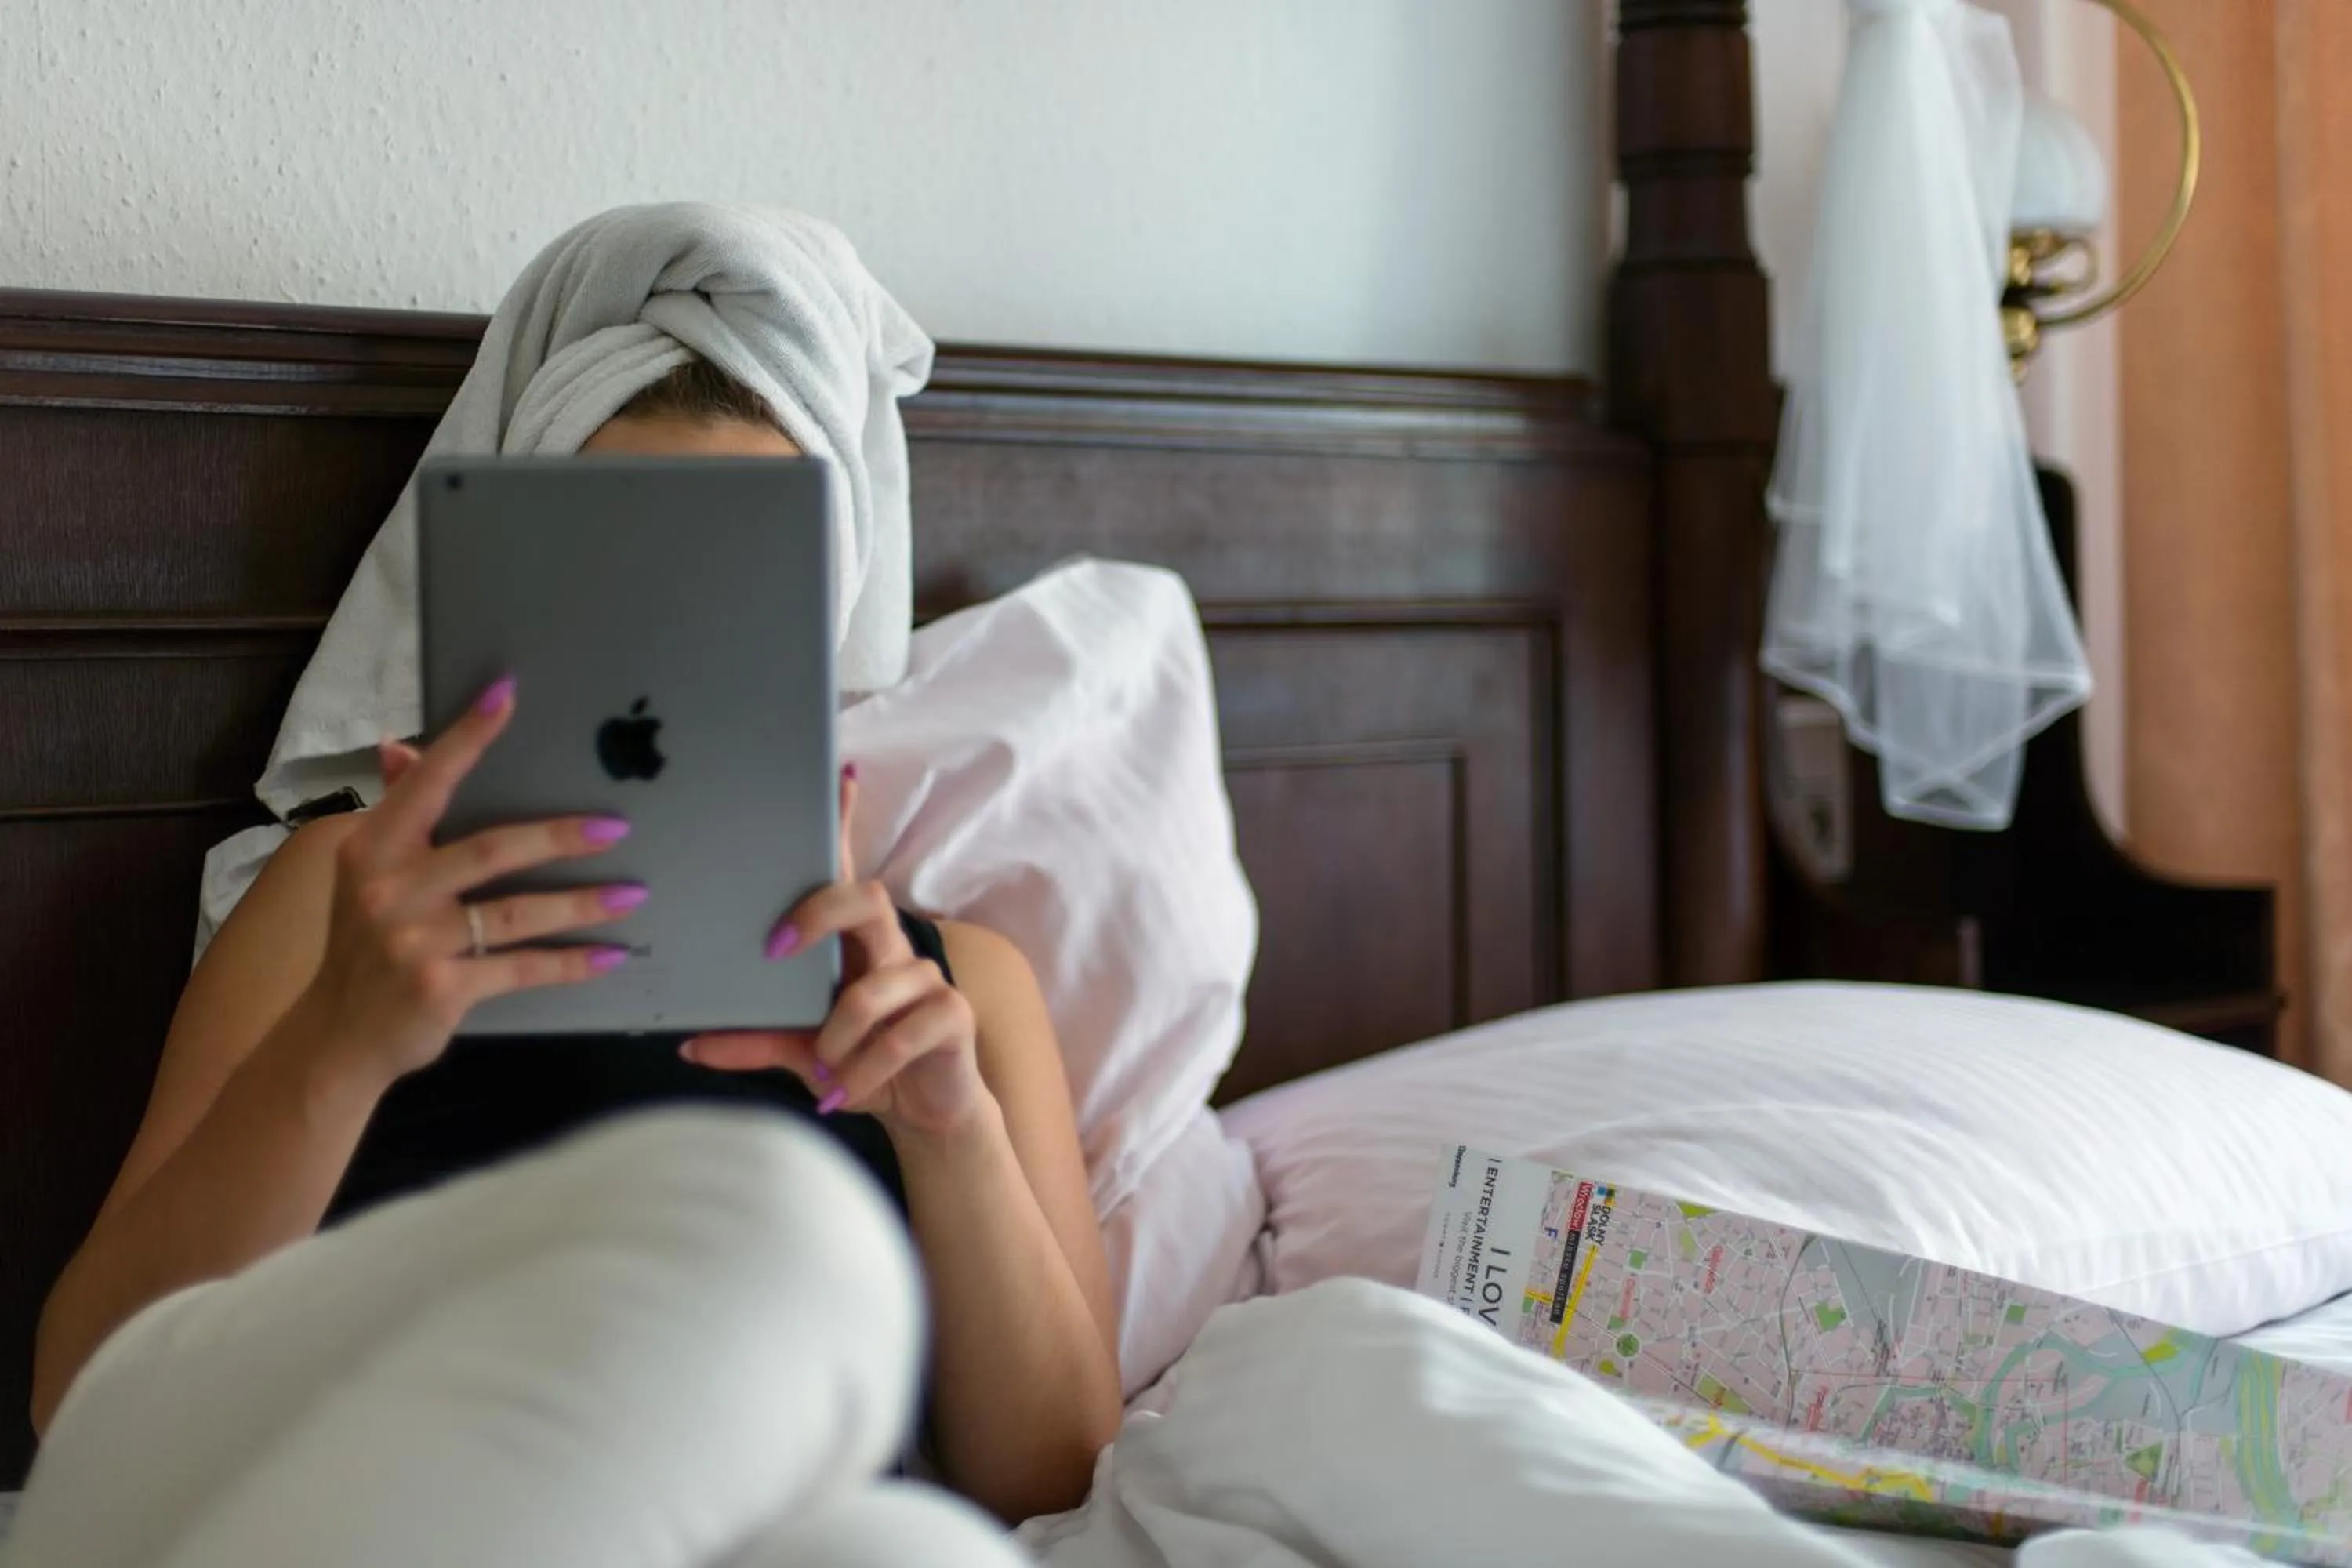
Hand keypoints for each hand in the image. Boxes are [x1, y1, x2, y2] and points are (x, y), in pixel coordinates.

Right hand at [291, 677, 645, 1088]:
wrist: (337, 1037)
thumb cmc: (364, 945)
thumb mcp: (365, 875)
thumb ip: (395, 811)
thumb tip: (399, 746)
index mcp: (372, 847)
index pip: (428, 783)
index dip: (468, 738)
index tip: (508, 695)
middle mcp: (389, 889)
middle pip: (491, 849)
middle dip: (559, 837)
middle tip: (615, 827)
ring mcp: (414, 941)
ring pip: (516, 912)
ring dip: (581, 904)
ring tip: (631, 895)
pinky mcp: (441, 988)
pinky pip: (522, 967)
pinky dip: (570, 962)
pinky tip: (608, 955)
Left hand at [681, 766, 989, 1140]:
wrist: (924, 1112)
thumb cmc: (861, 1064)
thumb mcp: (800, 1052)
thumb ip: (754, 1040)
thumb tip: (691, 1044)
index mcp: (854, 945)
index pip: (846, 873)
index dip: (846, 821)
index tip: (840, 775)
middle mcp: (892, 948)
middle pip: (865, 897)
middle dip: (818, 914)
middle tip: (776, 948)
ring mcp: (925, 978)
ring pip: (871, 990)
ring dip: (834, 1039)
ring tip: (822, 1072)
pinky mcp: (951, 1015)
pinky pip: (899, 1037)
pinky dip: (862, 1072)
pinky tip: (844, 1092)